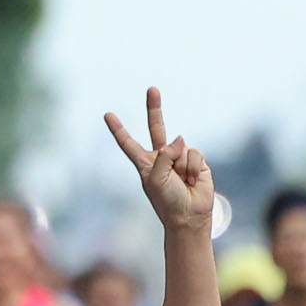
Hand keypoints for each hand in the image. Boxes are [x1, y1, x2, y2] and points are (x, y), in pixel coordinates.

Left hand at [100, 89, 216, 233]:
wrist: (190, 217)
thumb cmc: (167, 202)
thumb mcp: (156, 178)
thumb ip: (164, 155)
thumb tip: (180, 139)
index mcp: (145, 163)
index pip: (128, 143)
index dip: (119, 129)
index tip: (108, 114)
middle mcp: (162, 157)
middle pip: (156, 127)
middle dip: (154, 108)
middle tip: (152, 89)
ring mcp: (180, 159)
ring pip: (180, 147)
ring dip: (182, 167)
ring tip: (183, 183)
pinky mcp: (198, 163)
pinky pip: (195, 154)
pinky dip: (193, 168)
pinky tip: (193, 181)